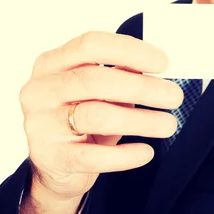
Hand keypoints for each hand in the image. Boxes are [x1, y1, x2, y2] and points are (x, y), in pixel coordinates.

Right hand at [19, 31, 183, 202]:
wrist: (53, 168)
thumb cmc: (80, 119)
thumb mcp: (96, 92)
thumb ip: (120, 75)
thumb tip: (157, 65)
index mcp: (52, 63)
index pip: (90, 44)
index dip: (130, 50)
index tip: (163, 62)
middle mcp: (40, 90)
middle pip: (94, 80)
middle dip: (141, 87)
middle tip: (173, 96)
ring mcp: (40, 124)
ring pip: (95, 116)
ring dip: (140, 121)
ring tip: (168, 125)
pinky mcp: (50, 157)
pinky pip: (93, 156)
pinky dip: (125, 155)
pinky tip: (146, 152)